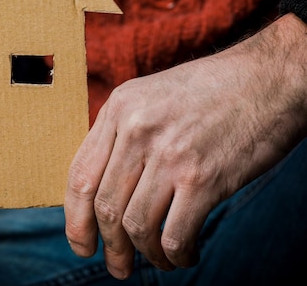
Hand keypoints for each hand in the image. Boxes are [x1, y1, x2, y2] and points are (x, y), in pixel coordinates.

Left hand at [65, 14, 306, 278]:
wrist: (269, 78)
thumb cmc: (212, 91)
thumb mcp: (150, 96)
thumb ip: (122, 133)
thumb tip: (103, 184)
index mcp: (118, 109)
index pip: (81, 175)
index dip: (76, 219)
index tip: (81, 243)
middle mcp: (137, 130)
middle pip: (105, 206)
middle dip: (109, 246)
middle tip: (118, 267)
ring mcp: (169, 154)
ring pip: (136, 225)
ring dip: (144, 254)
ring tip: (158, 260)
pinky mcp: (203, 178)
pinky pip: (174, 234)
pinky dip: (175, 254)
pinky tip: (183, 254)